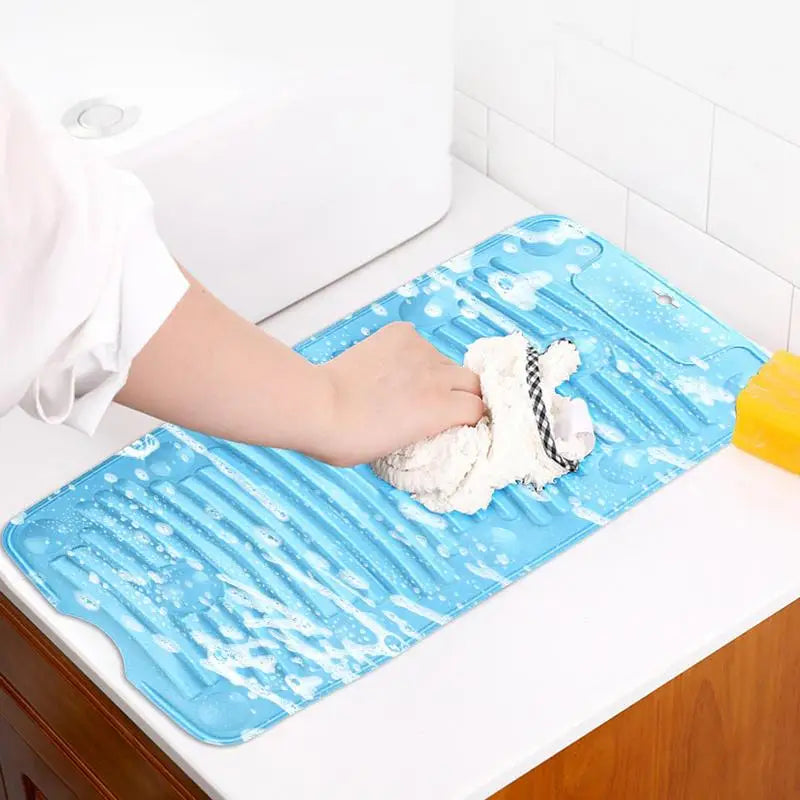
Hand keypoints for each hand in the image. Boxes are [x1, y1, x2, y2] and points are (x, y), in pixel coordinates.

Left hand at [312, 322, 482, 466]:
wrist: (320, 406)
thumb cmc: (351, 439)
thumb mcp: (400, 448)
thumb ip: (426, 430)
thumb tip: (431, 423)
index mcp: (441, 410)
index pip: (479, 408)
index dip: (470, 418)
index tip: (460, 423)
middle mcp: (437, 376)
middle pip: (472, 381)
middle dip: (463, 393)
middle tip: (441, 404)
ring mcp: (419, 351)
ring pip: (444, 361)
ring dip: (436, 374)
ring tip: (407, 385)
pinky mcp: (400, 334)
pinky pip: (418, 342)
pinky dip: (412, 354)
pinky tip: (391, 367)